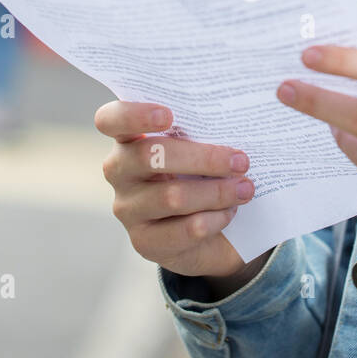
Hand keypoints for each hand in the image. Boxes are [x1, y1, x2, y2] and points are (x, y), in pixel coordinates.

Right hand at [94, 100, 258, 278]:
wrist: (207, 229)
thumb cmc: (201, 172)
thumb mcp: (198, 146)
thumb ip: (202, 131)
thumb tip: (237, 120)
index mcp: (128, 137)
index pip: (111, 119)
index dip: (134, 115)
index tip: (168, 115)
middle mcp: (119, 170)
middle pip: (150, 155)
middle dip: (203, 158)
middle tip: (240, 160)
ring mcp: (127, 208)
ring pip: (172, 197)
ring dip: (216, 192)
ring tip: (245, 188)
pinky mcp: (144, 242)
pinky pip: (184, 230)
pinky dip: (214, 219)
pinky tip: (229, 212)